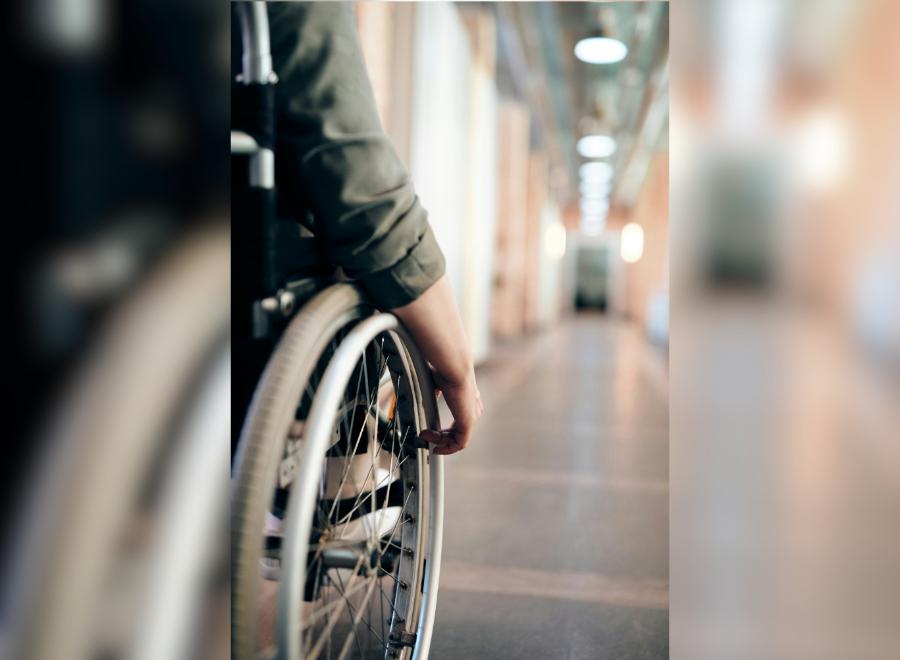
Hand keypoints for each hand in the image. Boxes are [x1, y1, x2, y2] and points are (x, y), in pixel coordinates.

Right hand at [390, 275, 481, 454]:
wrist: (446, 347)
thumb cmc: (429, 341)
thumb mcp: (412, 343)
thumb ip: (401, 334)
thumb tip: (378, 310)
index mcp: (455, 374)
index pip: (456, 394)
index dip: (441, 406)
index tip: (422, 416)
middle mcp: (465, 389)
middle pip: (466, 413)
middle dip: (448, 428)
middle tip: (425, 433)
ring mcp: (468, 402)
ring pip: (465, 428)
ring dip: (446, 439)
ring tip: (426, 438)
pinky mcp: (467, 414)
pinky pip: (464, 438)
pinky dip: (449, 446)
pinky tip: (432, 444)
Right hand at [420, 369, 482, 454]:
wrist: (454, 368)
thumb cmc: (445, 370)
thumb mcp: (436, 384)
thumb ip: (433, 394)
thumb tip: (425, 399)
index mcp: (468, 400)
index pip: (460, 421)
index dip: (445, 430)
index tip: (431, 430)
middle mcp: (472, 409)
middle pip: (459, 432)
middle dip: (440, 438)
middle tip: (425, 436)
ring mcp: (471, 417)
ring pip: (458, 439)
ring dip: (440, 442)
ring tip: (425, 437)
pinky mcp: (468, 423)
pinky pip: (459, 443)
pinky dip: (447, 448)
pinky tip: (435, 446)